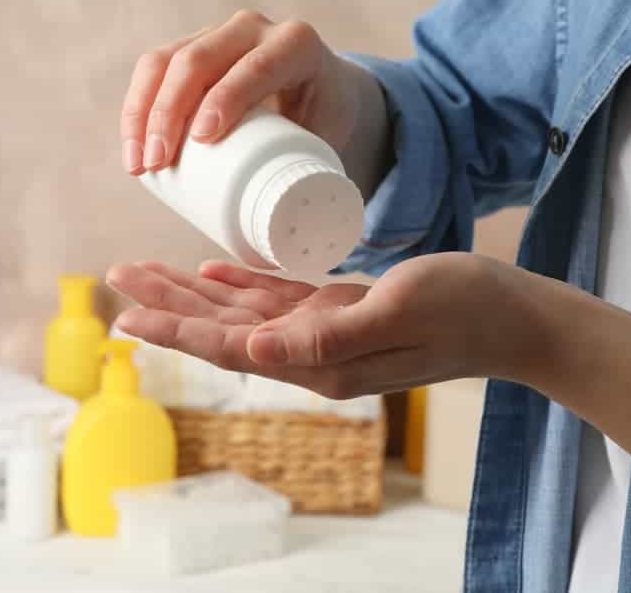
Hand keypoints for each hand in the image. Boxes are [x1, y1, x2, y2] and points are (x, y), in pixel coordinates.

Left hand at [107, 253, 544, 397]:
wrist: (511, 316)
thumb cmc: (464, 308)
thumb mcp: (397, 311)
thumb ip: (326, 336)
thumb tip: (253, 351)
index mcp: (321, 360)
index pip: (232, 348)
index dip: (177, 331)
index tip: (127, 317)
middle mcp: (314, 353)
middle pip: (224, 329)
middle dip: (169, 306)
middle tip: (119, 277)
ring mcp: (325, 332)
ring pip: (242, 311)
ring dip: (193, 292)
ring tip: (147, 271)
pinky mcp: (340, 311)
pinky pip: (277, 298)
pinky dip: (241, 282)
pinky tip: (211, 270)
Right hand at [120, 10, 361, 174]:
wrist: (323, 90)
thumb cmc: (326, 121)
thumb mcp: (333, 136)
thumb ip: (320, 176)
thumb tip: (290, 243)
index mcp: (297, 44)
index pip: (256, 66)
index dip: (226, 98)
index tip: (203, 138)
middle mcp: (254, 29)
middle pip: (199, 59)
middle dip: (170, 111)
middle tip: (158, 162)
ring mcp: (218, 34)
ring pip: (166, 60)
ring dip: (143, 112)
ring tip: (139, 164)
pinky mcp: (191, 46)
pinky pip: (153, 67)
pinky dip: (136, 106)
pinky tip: (131, 143)